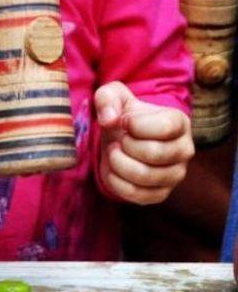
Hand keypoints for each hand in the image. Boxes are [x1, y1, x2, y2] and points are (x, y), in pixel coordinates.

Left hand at [95, 81, 193, 204]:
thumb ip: (107, 99)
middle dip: (126, 144)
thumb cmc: (123, 115)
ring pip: (144, 176)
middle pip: (154, 153)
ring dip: (118, 162)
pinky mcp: (161, 194)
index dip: (136, 125)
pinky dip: (116, 181)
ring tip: (114, 151)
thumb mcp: (113, 96)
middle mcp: (184, 150)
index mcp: (179, 122)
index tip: (124, 121)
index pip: (165, 127)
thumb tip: (109, 119)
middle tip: (119, 139)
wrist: (122, 138)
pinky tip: (113, 168)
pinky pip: (137, 194)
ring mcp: (175, 175)